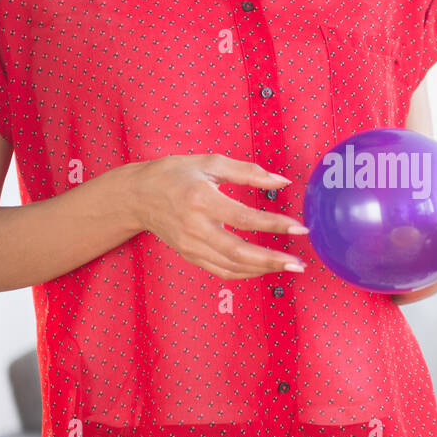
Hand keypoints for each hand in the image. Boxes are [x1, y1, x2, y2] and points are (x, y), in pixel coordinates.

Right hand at [128, 154, 308, 279]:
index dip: (274, 225)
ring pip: (231, 266)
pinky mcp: (189, 255)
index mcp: (202, 199)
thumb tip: (282, 181)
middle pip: (239, 252)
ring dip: (263, 269)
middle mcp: (195, 227)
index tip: (299, 228)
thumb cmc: (174, 174)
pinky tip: (263, 268)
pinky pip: (221, 270)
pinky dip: (245, 273)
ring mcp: (191, 245)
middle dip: (272, 260)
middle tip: (298, 263)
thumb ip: (248, 172)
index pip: (245, 218)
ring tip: (288, 266)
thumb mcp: (210, 163)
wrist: (137, 195)